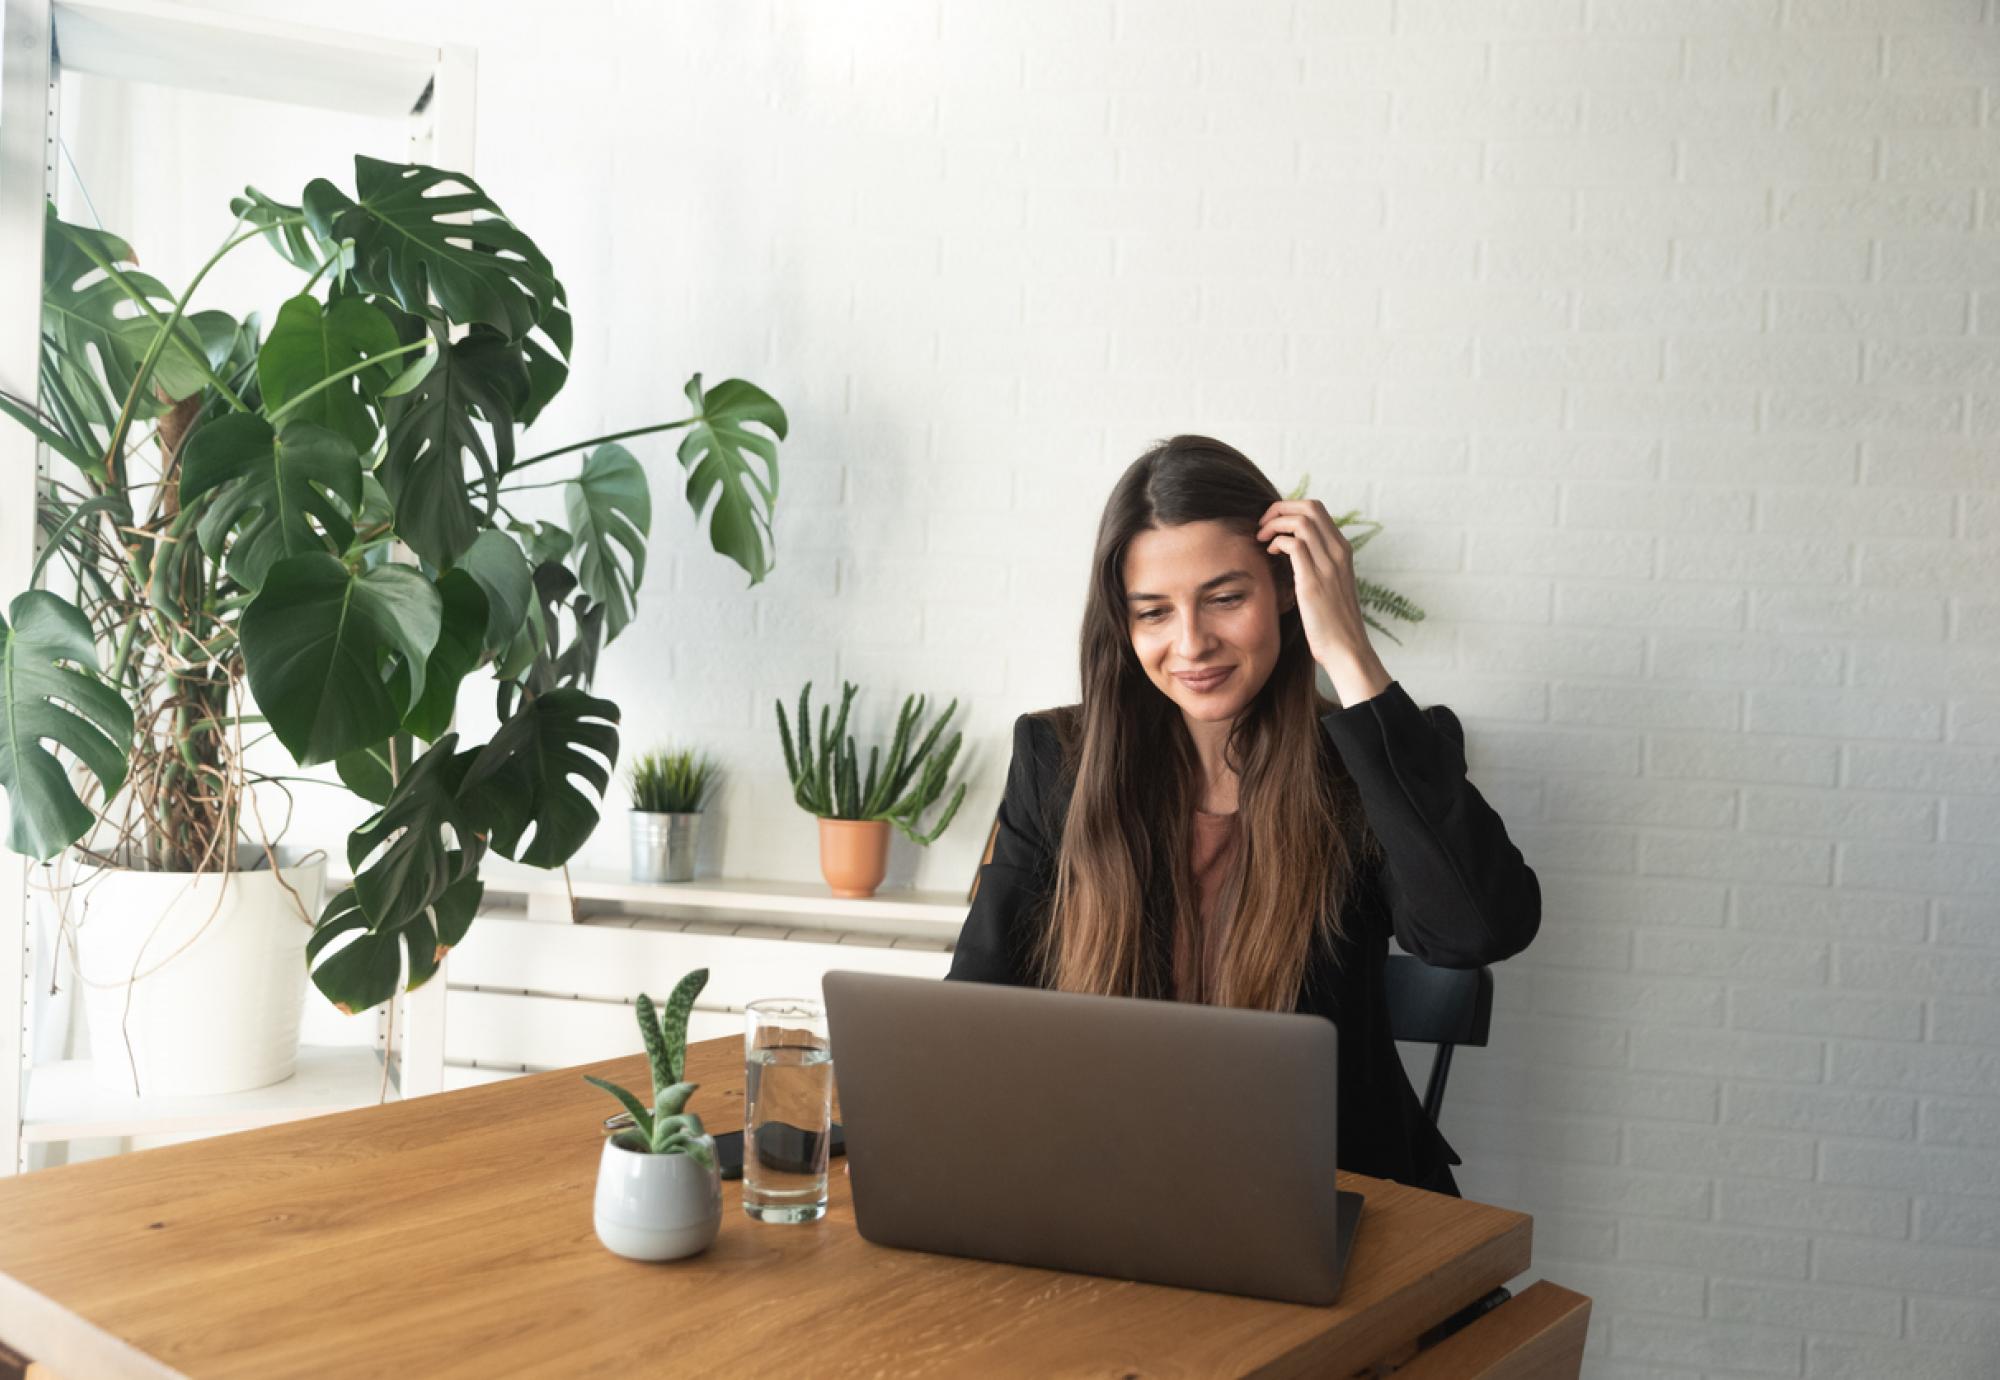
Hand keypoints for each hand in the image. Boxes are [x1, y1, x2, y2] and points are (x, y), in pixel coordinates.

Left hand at [1256, 499, 1391, 701]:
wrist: (1347, 649)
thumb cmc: (1334, 622)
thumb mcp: (1329, 585)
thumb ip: (1316, 564)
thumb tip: (1291, 551)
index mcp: (1343, 551)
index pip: (1317, 509)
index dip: (1290, 509)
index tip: (1273, 524)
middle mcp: (1338, 552)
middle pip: (1310, 506)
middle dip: (1280, 508)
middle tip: (1263, 525)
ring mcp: (1328, 565)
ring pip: (1301, 520)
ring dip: (1274, 523)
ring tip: (1262, 538)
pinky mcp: (1313, 581)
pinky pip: (1294, 544)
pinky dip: (1276, 541)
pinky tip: (1269, 553)